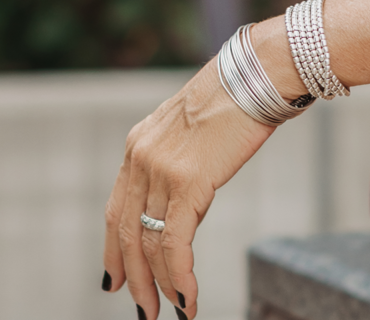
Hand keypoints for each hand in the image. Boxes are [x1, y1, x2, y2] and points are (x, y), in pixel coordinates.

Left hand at [102, 62, 274, 319]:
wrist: (256, 74)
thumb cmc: (234, 99)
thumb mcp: (192, 133)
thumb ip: (179, 166)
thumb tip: (184, 204)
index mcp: (138, 147)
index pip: (116, 210)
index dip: (114, 249)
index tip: (114, 279)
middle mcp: (140, 158)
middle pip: (126, 232)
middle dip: (134, 277)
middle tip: (142, 311)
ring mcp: (160, 169)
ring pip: (149, 243)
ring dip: (159, 285)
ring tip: (171, 312)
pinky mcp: (187, 181)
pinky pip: (174, 242)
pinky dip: (179, 276)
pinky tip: (187, 298)